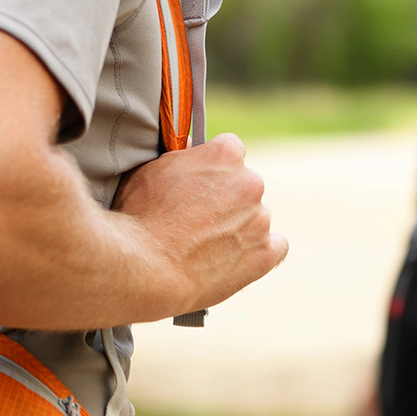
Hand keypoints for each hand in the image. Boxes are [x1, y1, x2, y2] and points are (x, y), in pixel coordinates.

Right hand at [114, 133, 286, 313]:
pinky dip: (260, 251)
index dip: (213, 168)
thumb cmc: (140, 217)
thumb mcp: (150, 171)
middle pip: (245, 184)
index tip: (200, 183)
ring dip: (238, 226)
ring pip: (255, 217)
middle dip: (226, 198)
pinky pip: (276, 247)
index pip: (231, 149)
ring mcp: (260, 219)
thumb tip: (193, 146)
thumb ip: (179, 157)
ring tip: (206, 247)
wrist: (147, 270)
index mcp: (226, 154)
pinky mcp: (264, 254)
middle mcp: (251, 181)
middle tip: (197, 219)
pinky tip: (239, 258)